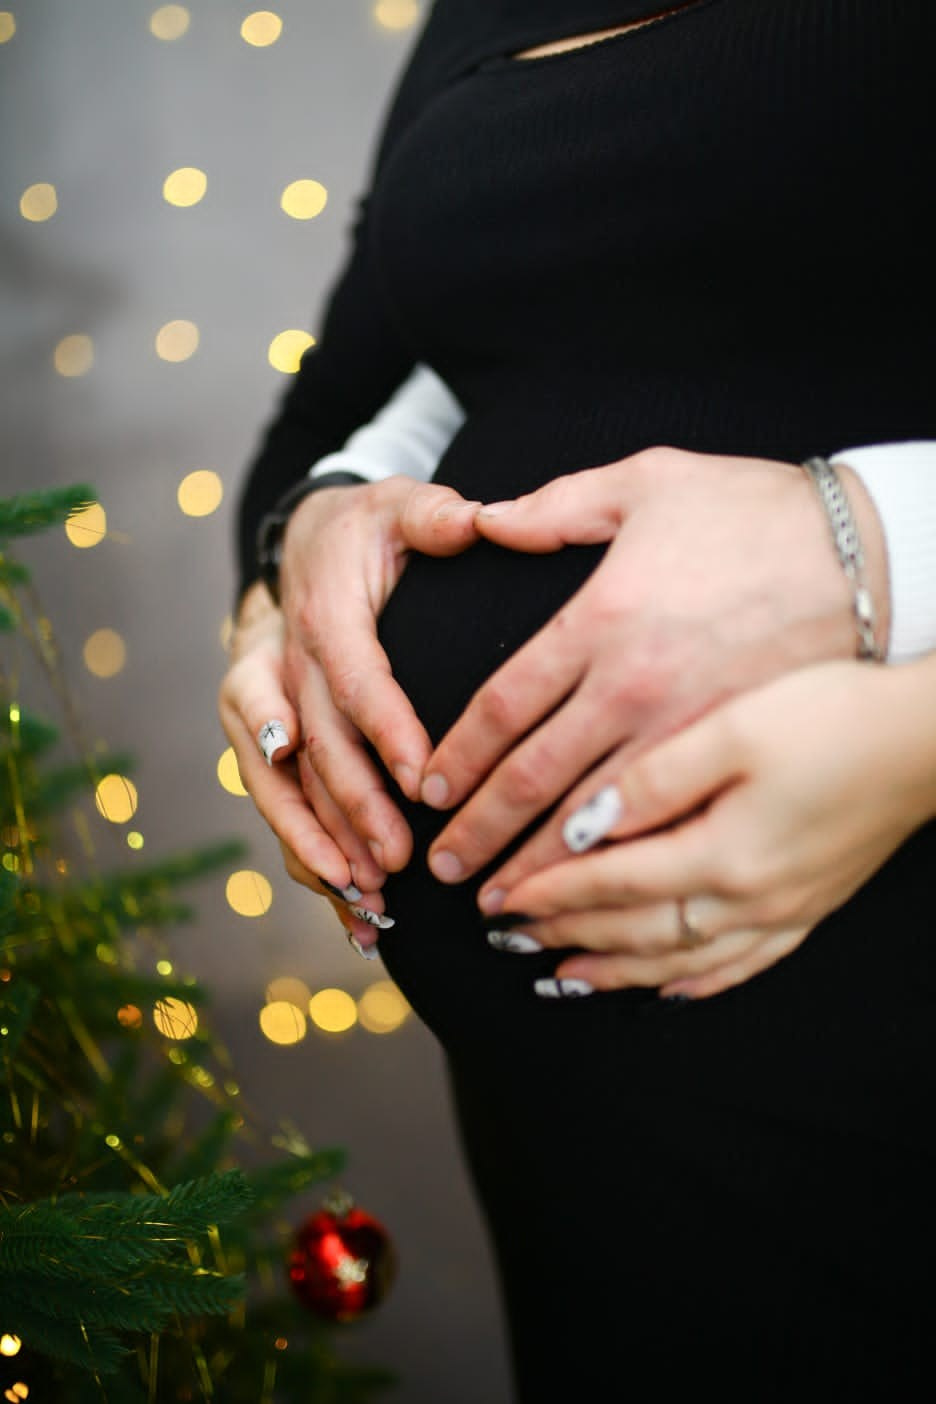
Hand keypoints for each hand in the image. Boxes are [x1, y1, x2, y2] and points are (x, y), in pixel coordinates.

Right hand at [280, 476, 479, 871]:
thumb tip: (478, 520)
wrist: (302, 546)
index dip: (384, 731)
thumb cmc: (364, 532)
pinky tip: (347, 908)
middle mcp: (284, 668)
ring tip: (365, 895)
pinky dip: (307, 854)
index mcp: (323, 617)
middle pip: (316, 750)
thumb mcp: (396, 507)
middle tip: (397, 860)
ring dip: (321, 844)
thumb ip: (434, 515)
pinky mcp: (268, 740)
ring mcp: (267, 710)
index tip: (422, 779)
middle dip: (353, 809)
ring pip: (284, 788)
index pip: (354, 680)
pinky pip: (280, 802)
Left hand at [418, 446, 889, 892]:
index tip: (430, 792)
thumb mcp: (650, 482)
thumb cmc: (758, 512)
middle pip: (535, 779)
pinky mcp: (737, 759)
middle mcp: (637, 687)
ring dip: (541, 868)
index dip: (457, 758)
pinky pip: (664, 832)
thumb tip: (484, 518)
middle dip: (483, 831)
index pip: (504, 708)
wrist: (872, 552)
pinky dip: (621, 874)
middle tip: (448, 870)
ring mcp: (689, 733)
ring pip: (593, 822)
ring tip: (504, 903)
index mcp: (603, 620)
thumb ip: (556, 505)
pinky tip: (595, 900)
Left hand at [486, 659, 935, 998]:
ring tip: (563, 977)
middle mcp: (748, 899)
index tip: (497, 898)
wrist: (928, 741)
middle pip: (634, 930)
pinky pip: (740, 965)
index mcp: (721, 853)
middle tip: (505, 941)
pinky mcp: (809, 908)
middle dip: (564, 934)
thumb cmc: (833, 719)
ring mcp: (782, 912)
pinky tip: (670, 988)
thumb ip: (653, 779)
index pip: (610, 882)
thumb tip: (583, 823)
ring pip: (679, 960)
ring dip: (615, 970)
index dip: (547, 891)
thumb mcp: (735, 728)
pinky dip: (695, 982)